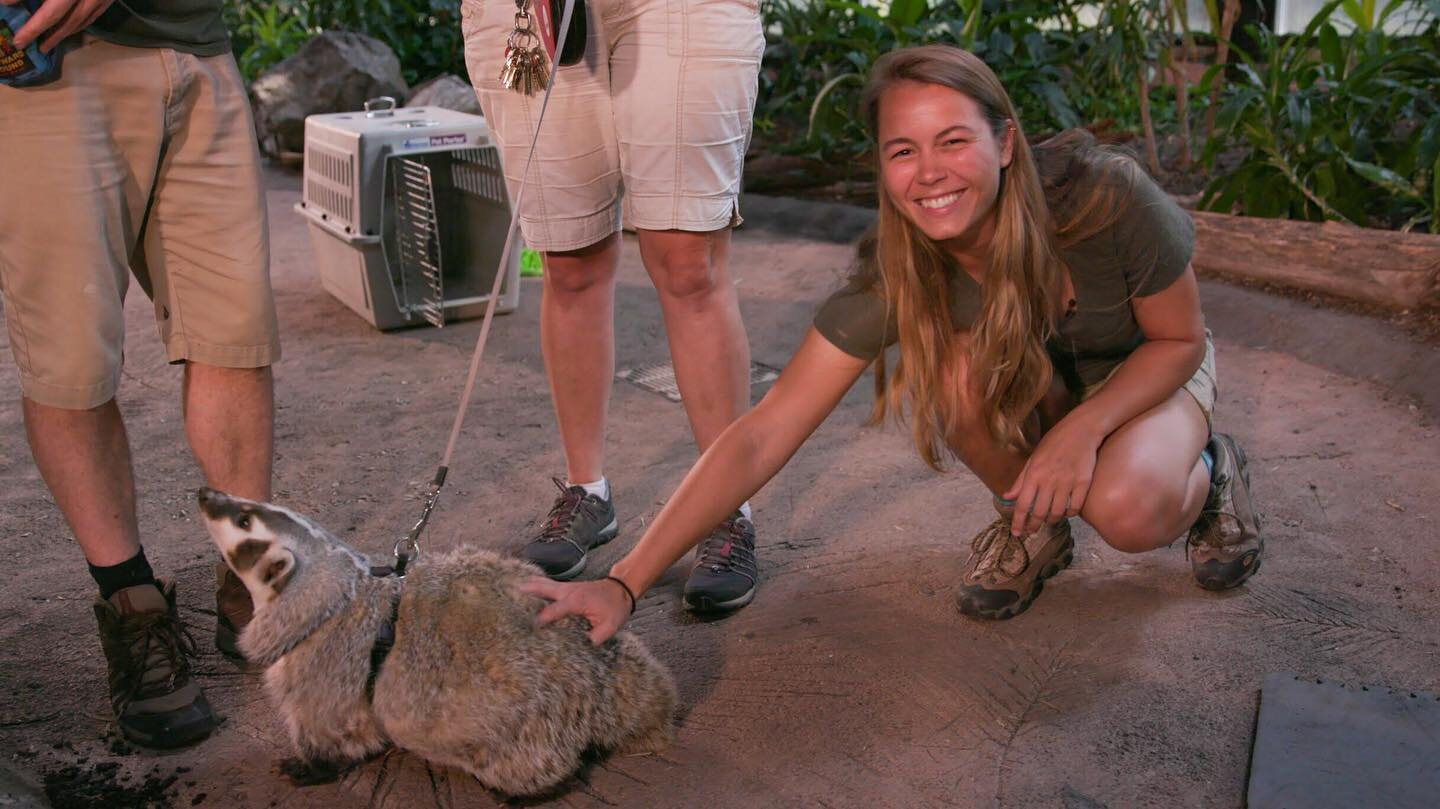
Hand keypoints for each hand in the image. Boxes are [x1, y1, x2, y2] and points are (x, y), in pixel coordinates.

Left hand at [3, 0, 115, 52]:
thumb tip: (6, 2)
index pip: (49, 14)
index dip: (32, 29)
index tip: (18, 41)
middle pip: (67, 22)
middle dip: (49, 36)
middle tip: (35, 48)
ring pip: (82, 21)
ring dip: (64, 33)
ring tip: (49, 42)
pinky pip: (94, 15)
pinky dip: (80, 24)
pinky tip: (70, 28)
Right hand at [518, 576, 631, 644]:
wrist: (622, 588)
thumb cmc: (616, 607)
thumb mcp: (611, 625)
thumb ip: (596, 637)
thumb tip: (581, 647)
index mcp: (576, 600)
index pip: (553, 611)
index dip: (541, 619)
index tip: (528, 627)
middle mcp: (568, 591)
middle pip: (543, 589)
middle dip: (527, 592)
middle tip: (508, 593)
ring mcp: (567, 588)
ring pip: (544, 584)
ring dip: (529, 586)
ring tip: (510, 587)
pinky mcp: (567, 588)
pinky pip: (548, 585)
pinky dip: (537, 585)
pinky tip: (526, 585)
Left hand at [1003, 417, 1101, 535]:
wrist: (1081, 430)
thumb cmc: (1054, 443)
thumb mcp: (1033, 458)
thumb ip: (1020, 480)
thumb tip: (1006, 497)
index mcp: (1034, 474)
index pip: (1022, 504)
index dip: (1018, 521)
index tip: (1016, 533)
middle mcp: (1049, 480)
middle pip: (1039, 512)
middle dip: (1034, 525)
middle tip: (1032, 530)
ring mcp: (1067, 482)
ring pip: (1057, 512)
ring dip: (1051, 520)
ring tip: (1049, 520)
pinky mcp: (1083, 483)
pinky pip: (1075, 507)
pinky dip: (1070, 513)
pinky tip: (1066, 512)